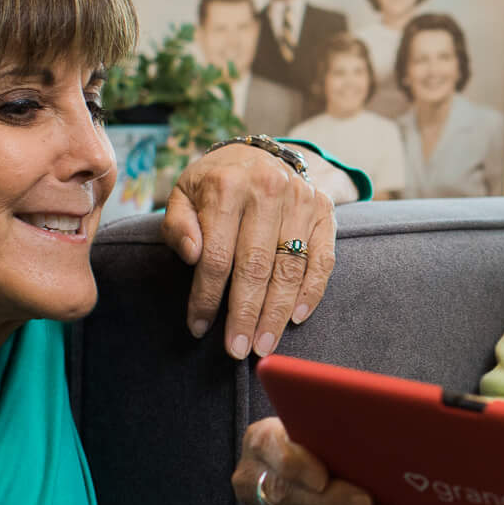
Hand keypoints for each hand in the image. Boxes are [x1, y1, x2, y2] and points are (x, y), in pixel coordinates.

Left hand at [162, 143, 337, 359]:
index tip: (199, 328)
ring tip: (264, 344)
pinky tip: (296, 317)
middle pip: (256, 266)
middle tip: (238, 350)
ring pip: (290, 268)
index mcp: (227, 186)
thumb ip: (178, 225)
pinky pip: (323, 260)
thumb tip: (191, 256)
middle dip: (245, 314)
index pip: (216, 255)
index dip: (206, 297)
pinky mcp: (325, 212)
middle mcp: (268, 190)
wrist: (263, 154)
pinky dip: (311, 292)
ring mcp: (301, 201)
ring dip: (277, 313)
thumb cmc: (216, 183)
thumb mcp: (184, 194)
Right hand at [234, 416, 400, 504]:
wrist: (297, 452)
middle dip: (333, 503)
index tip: (322, 478)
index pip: (272, 451)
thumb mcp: (311, 414)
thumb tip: (369, 415)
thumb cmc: (312, 427)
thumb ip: (325, 419)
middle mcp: (255, 481)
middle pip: (289, 496)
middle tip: (368, 503)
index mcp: (260, 441)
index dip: (297, 467)